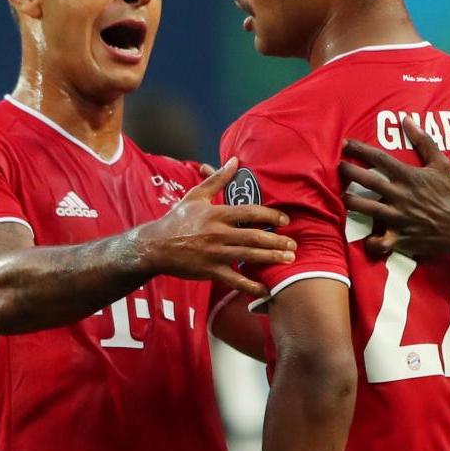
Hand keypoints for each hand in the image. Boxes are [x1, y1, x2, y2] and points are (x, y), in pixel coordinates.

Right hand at [137, 157, 293, 300]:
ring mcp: (215, 253)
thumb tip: (235, 160)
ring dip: (271, 258)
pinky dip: (251, 286)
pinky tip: (266, 290)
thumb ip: (217, 179)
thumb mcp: (196, 195)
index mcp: (216, 214)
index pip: (249, 212)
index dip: (270, 216)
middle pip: (254, 236)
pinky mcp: (210, 271)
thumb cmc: (177, 220)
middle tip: (293, 244)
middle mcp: (218, 233)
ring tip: (288, 259)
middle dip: (277, 241)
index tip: (285, 221)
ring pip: (248, 256)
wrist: (155, 246)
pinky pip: (235, 280)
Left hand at [338, 120, 449, 258]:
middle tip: (338, 166)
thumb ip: (423, 141)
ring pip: (367, 208)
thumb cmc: (449, 193)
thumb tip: (407, 119)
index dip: (360, 150)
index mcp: (409, 176)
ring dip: (351, 201)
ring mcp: (398, 217)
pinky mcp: (399, 238)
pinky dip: (371, 242)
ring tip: (342, 197)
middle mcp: (400, 195)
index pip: (380, 158)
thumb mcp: (441, 163)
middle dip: (349, 171)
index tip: (345, 144)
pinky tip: (366, 238)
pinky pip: (379, 242)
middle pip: (368, 180)